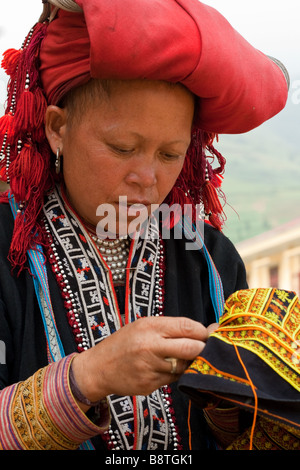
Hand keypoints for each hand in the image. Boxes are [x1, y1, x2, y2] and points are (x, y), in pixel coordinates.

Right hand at [71, 316, 209, 406]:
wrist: (98, 368)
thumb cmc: (124, 343)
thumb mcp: (143, 325)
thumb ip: (172, 327)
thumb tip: (205, 330)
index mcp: (149, 327)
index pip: (187, 327)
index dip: (203, 331)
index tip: (208, 333)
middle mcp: (150, 346)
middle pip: (191, 348)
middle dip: (204, 349)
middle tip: (207, 348)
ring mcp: (150, 368)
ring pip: (184, 366)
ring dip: (189, 363)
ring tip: (180, 357)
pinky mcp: (149, 385)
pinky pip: (173, 379)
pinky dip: (174, 374)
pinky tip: (164, 368)